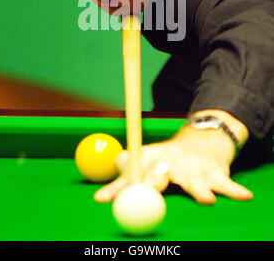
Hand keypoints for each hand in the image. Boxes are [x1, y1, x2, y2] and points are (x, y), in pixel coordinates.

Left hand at [94, 123, 252, 204]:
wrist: (203, 140)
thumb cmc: (170, 159)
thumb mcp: (148, 163)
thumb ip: (127, 178)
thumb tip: (98, 199)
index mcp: (151, 159)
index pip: (130, 173)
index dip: (115, 187)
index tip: (101, 199)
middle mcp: (171, 162)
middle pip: (160, 176)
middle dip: (154, 184)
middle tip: (153, 188)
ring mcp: (195, 167)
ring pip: (195, 182)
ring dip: (199, 190)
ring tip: (205, 200)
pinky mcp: (216, 173)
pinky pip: (226, 184)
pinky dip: (233, 190)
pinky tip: (242, 196)